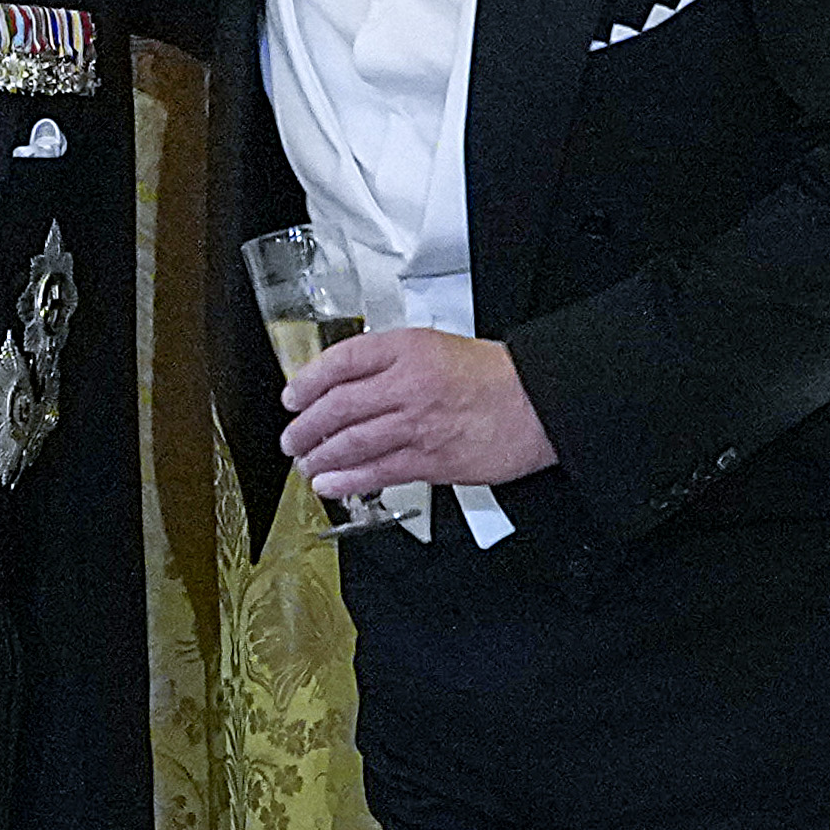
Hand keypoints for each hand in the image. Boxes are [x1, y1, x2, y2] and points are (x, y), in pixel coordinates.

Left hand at [279, 329, 557, 496]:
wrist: (538, 402)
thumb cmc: (493, 375)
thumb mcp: (436, 346)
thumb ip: (391, 361)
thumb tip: (346, 381)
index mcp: (407, 350)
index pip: (342, 361)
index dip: (308, 380)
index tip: (293, 395)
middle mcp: (408, 384)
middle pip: (338, 405)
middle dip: (305, 426)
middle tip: (292, 437)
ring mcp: (417, 424)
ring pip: (351, 442)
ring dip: (320, 456)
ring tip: (306, 463)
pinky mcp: (431, 460)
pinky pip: (377, 471)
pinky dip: (347, 480)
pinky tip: (330, 483)